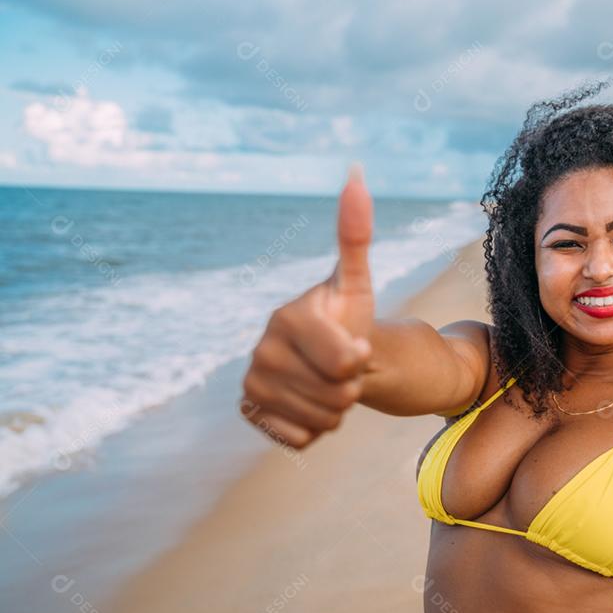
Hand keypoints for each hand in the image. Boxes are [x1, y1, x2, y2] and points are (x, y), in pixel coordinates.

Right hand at [240, 165, 375, 448]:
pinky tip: (310, 402)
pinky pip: (302, 439)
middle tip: (342, 368)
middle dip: (351, 386)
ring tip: (328, 383)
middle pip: (336, 395)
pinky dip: (317, 428)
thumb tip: (356, 173)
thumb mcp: (357, 282)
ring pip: (323, 419)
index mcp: (286, 317)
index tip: (356, 346)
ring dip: (337, 408)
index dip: (360, 359)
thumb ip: (355, 234)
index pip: (344, 362)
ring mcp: (252, 384)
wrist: (330, 359)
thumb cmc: (348, 318)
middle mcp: (259, 350)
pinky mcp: (251, 414)